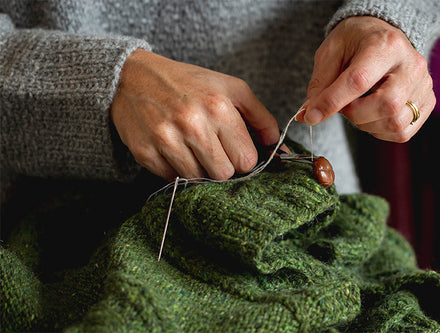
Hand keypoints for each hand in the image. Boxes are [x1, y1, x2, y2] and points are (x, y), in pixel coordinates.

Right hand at [110, 49, 278, 180]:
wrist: (133, 76)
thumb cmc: (189, 83)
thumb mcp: (231, 89)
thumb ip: (261, 118)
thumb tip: (278, 148)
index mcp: (219, 107)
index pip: (246, 160)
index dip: (242, 158)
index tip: (233, 150)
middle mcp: (193, 124)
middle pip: (223, 174)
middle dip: (221, 166)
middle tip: (211, 149)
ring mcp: (166, 139)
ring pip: (198, 180)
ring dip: (198, 169)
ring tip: (190, 147)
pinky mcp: (145, 152)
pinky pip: (172, 179)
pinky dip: (175, 169)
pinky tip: (172, 149)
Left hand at [297, 16, 434, 141]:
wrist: (382, 36)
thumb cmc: (354, 43)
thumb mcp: (330, 53)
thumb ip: (320, 85)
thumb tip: (307, 115)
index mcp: (385, 45)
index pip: (359, 81)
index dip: (332, 102)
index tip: (311, 116)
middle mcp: (411, 64)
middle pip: (387, 105)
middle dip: (355, 115)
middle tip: (342, 106)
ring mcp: (424, 84)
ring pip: (396, 122)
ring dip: (366, 124)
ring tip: (357, 108)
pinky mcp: (427, 101)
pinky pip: (402, 132)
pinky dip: (380, 130)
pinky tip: (371, 115)